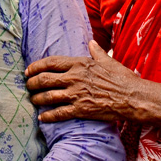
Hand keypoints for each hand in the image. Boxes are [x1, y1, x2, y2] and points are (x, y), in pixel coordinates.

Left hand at [24, 41, 142, 122]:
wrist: (132, 97)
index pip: (50, 63)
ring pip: (48, 96)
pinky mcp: (81, 110)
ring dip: (37, 99)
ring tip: (32, 100)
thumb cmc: (122, 78)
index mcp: (79, 64)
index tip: (28, 70)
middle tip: (27, 86)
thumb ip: (97, 52)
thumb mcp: (108, 61)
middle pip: (45, 79)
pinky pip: (59, 113)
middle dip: (32, 83)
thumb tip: (91, 43)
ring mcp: (76, 94)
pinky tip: (42, 117)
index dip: (36, 66)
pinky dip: (48, 116)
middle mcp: (74, 78)